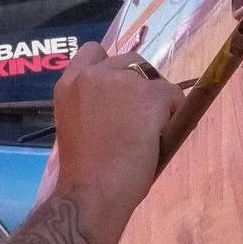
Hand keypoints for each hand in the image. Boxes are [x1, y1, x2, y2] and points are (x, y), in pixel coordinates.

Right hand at [52, 43, 183, 221]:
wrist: (92, 191)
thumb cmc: (83, 172)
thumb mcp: (76, 125)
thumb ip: (93, 105)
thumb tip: (124, 103)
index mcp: (68, 85)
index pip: (93, 51)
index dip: (110, 67)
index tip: (117, 90)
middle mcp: (92, 74)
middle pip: (130, 60)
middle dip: (138, 85)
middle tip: (138, 119)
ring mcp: (122, 81)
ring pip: (154, 79)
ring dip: (157, 99)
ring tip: (149, 132)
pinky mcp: (150, 94)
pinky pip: (174, 95)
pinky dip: (174, 114)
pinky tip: (161, 138)